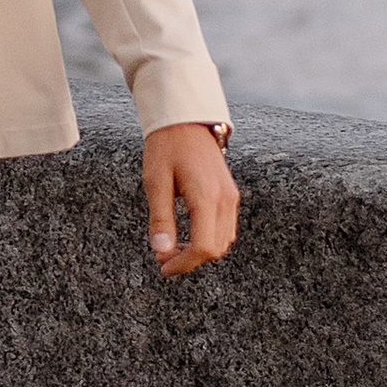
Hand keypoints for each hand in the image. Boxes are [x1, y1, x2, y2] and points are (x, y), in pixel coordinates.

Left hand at [144, 123, 236, 278]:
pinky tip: (187, 232)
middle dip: (190, 260)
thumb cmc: (166, 146)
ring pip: (223, 241)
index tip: (162, 266)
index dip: (183, 264)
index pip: (203, 247)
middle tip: (163, 256)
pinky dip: (208, 238)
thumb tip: (161, 251)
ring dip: (200, 251)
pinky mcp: (230, 194)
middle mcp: (225, 199)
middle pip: (217, 249)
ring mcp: (231, 197)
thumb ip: (160, 219)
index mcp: (207, 197)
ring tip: (172, 245)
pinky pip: (225, 228)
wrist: (185, 119)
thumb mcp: (156, 182)